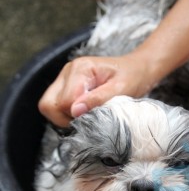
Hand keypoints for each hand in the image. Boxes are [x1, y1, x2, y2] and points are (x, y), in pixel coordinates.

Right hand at [38, 53, 153, 126]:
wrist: (138, 68)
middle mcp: (68, 71)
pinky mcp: (66, 85)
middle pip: (48, 104)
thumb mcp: (121, 89)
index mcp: (81, 69)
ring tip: (86, 117)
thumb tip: (76, 111)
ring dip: (64, 117)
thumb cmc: (133, 77)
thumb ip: (98, 99)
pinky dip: (66, 114)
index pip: (63, 102)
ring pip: (48, 106)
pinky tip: (84, 113)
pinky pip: (55, 105)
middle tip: (85, 121)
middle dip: (63, 119)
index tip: (93, 119)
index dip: (76, 116)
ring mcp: (65, 78)